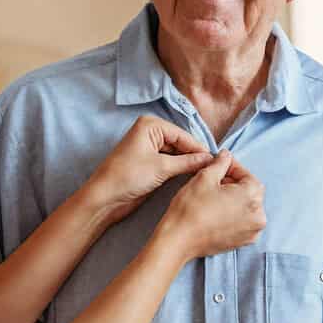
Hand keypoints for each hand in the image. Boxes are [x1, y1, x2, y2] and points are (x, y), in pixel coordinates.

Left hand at [85, 115, 215, 227]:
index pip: (183, 135)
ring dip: (189, 163)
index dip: (200, 149)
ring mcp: (149, 147)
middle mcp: (150, 132)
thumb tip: (210, 159)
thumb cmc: (128, 176)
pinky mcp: (149, 162)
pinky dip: (180, 168)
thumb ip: (188, 162)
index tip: (217, 161)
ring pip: (177, 153)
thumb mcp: (162, 168)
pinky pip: (170, 161)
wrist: (105, 198)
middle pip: (181, 143)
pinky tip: (193, 175)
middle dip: (195, 155)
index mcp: (151, 125)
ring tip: (207, 173)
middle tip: (215, 168)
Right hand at [158, 151, 265, 261]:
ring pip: (246, 207)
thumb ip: (220, 163)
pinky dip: (233, 214)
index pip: (247, 175)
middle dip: (234, 183)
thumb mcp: (205, 176)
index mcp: (252, 196)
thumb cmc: (191, 208)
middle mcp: (258, 215)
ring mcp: (252, 231)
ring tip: (214, 195)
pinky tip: (216, 211)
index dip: (233, 167)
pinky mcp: (243, 242)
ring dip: (234, 199)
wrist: (180, 239)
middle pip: (250, 191)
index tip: (220, 163)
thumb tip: (226, 156)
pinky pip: (243, 221)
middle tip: (215, 179)